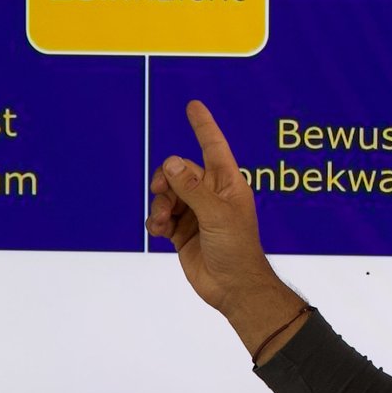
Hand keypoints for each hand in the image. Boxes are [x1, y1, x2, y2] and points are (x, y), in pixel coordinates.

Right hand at [147, 100, 303, 354]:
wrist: (232, 287)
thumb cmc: (236, 249)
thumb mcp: (216, 215)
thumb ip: (192, 189)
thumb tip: (172, 164)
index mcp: (228, 183)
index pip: (213, 146)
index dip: (203, 125)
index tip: (193, 105)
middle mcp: (211, 194)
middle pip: (179, 171)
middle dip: (166, 181)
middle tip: (162, 194)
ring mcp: (196, 212)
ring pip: (167, 194)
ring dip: (159, 205)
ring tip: (163, 221)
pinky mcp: (182, 231)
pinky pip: (161, 215)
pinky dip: (155, 221)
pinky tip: (159, 232)